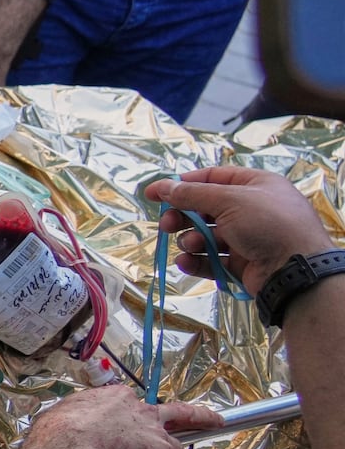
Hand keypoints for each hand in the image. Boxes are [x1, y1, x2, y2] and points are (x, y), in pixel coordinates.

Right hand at [26, 386, 222, 448]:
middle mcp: (140, 411)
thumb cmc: (58, 432)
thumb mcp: (61, 416)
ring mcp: (154, 433)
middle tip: (214, 420)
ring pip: (178, 444)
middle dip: (197, 416)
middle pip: (177, 411)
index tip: (128, 426)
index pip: (132, 403)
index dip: (133, 416)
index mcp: (115, 397)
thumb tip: (61, 428)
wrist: (70, 448)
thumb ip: (71, 420)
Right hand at [144, 167, 334, 291]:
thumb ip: (191, 194)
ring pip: (207, 235)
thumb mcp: (229, 200)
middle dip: (183, 216)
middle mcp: (251, 209)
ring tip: (190, 245)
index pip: (212, 178)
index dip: (182, 184)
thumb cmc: (267, 224)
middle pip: (205, 208)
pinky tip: (186, 263)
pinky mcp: (242, 262)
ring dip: (191, 240)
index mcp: (254, 185)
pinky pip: (213, 259)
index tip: (155, 194)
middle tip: (166, 224)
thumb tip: (161, 187)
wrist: (294, 270)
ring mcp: (248, 237)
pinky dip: (197, 261)